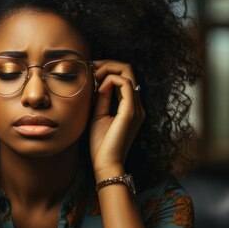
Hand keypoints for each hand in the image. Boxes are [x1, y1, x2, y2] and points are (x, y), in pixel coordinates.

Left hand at [90, 60, 144, 179]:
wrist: (106, 164)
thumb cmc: (101, 144)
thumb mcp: (99, 115)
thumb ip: (102, 98)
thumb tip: (101, 81)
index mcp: (130, 106)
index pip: (124, 77)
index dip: (108, 69)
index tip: (92, 71)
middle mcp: (137, 105)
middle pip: (128, 70)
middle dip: (108, 64)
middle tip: (92, 68)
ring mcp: (136, 108)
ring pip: (128, 73)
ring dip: (108, 69)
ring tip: (94, 75)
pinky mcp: (131, 111)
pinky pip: (125, 84)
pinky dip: (110, 80)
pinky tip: (99, 89)